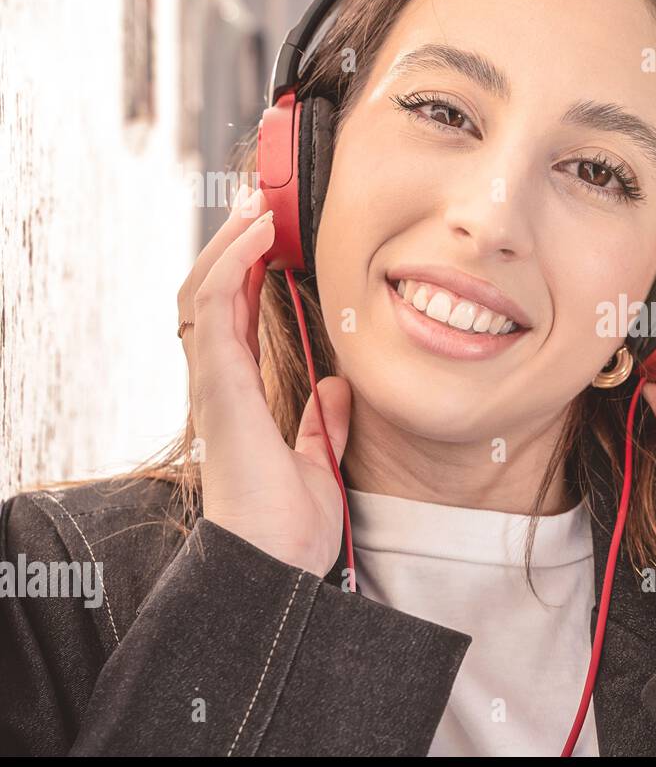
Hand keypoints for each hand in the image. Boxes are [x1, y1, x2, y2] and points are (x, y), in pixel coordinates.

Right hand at [177, 185, 351, 577]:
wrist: (277, 561)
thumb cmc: (291, 524)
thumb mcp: (319, 460)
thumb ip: (325, 422)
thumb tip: (339, 386)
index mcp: (240, 397)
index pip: (235, 319)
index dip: (248, 273)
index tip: (274, 239)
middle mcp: (219, 383)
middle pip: (211, 295)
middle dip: (232, 246)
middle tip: (262, 206)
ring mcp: (213, 380)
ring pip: (204, 290)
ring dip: (230, 242)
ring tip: (260, 206)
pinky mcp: (218, 382)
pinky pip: (214, 306)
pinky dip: (231, 262)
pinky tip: (258, 234)